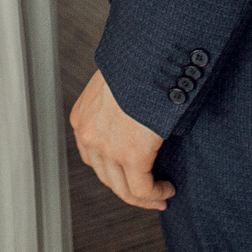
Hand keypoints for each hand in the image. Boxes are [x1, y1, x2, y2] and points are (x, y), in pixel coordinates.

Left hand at [72, 71, 172, 211]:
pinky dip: (157, 194)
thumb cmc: (138, 61)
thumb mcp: (116, 83)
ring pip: (124, 190)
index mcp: (83, 117)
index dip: (115, 172)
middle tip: (152, 195)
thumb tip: (135, 119)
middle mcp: (89, 134)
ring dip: (146, 197)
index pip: (93, 158)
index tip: (135, 177)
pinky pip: (143, 189)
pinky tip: (168, 190)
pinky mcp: (132, 155)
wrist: (147, 54)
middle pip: (107, 177)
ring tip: (162, 196)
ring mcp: (107, 147)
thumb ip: (118, 105)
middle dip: (131, 190)